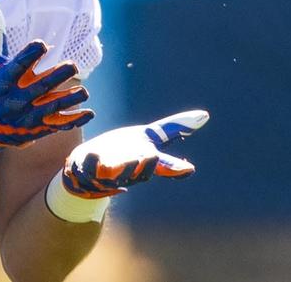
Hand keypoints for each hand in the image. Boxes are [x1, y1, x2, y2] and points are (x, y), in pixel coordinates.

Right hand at [0, 1, 93, 154]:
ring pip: (51, 108)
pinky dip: (74, 120)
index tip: (41, 44)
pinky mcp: (36, 128)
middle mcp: (14, 100)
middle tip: (72, 65)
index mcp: (1, 82)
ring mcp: (26, 116)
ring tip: (83, 91)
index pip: (16, 67)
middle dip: (56, 77)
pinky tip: (90, 112)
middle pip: (38, 88)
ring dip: (69, 100)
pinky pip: (58, 125)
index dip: (29, 56)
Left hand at [61, 109, 208, 198]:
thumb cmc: (123, 150)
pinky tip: (91, 152)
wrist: (88, 167)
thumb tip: (205, 116)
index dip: (174, 168)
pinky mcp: (85, 169)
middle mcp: (126, 172)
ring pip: (114, 175)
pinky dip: (89, 161)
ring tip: (119, 161)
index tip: (188, 168)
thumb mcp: (148, 137)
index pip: (162, 166)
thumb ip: (172, 129)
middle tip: (149, 156)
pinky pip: (86, 168)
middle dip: (142, 166)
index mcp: (143, 162)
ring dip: (117, 168)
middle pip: (139, 173)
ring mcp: (105, 174)